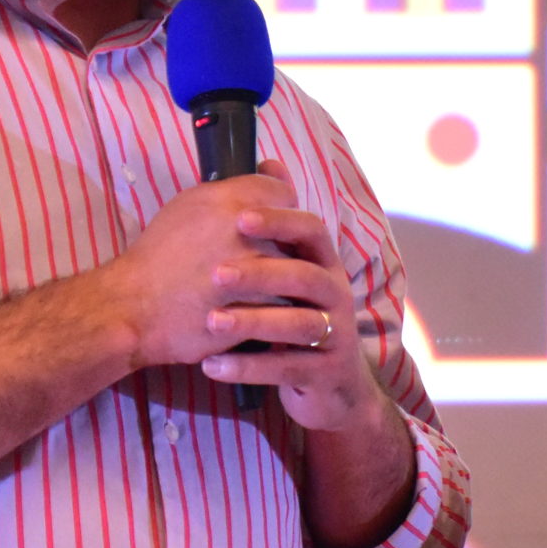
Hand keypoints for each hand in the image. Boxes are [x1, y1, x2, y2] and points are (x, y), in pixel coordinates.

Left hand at [102, 161, 379, 432]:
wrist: (329, 386)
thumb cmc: (298, 317)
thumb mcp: (291, 270)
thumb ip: (277, 223)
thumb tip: (269, 162)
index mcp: (323, 265)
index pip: (311, 231)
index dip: (279, 221)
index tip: (239, 216)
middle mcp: (336, 296)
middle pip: (304, 276)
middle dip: (260, 272)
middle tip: (217, 273)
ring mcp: (334, 336)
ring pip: (297, 326)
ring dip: (252, 322)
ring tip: (211, 323)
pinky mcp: (324, 374)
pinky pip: (286, 369)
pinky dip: (248, 368)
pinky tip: (212, 365)